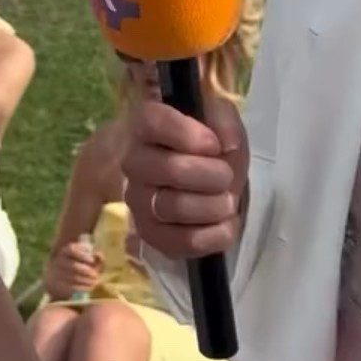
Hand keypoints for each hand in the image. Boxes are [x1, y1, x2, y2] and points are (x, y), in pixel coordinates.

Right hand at [42, 236, 100, 300]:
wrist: (62, 283)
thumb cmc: (80, 270)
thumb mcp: (88, 263)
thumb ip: (95, 258)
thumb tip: (98, 255)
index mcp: (64, 252)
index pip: (71, 249)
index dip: (82, 254)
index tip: (92, 260)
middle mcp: (56, 261)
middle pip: (72, 265)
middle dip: (86, 271)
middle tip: (95, 275)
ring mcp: (53, 274)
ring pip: (72, 277)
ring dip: (86, 281)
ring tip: (94, 283)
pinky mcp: (53, 286)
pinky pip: (69, 288)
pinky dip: (81, 289)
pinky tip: (88, 289)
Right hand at [122, 94, 248, 261]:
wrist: (212, 184)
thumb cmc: (212, 147)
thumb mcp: (223, 121)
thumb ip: (223, 119)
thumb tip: (225, 143)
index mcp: (146, 126)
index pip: (152, 122)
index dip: (187, 134)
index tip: (214, 145)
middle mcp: (133, 163)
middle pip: (171, 169)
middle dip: (213, 175)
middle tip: (226, 176)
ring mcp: (138, 202)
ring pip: (176, 207)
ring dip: (215, 206)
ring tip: (227, 201)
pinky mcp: (151, 236)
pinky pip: (183, 241)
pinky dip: (214, 235)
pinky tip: (222, 224)